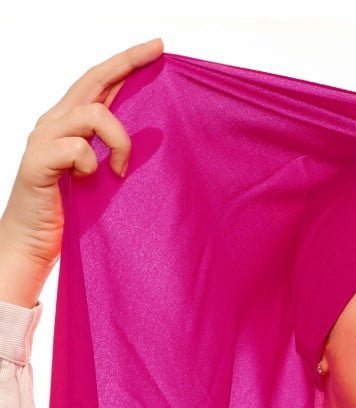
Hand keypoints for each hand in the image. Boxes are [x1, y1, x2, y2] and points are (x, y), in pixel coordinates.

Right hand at [0, 37, 164, 306]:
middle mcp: (55, 122)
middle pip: (93, 80)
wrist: (33, 246)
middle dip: (127, 62)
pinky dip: (90, 164)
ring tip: (119, 171)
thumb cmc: (69, 215)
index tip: (157, 47)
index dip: (126, 61)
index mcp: (70, 123)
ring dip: (117, 140)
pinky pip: (76, 148)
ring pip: (92, 113)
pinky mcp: (39, 161)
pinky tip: (89, 181)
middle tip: (156, 51)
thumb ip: (113, 153)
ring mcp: (45, 139)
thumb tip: (150, 142)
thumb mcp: (100, 178)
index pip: (99, 81)